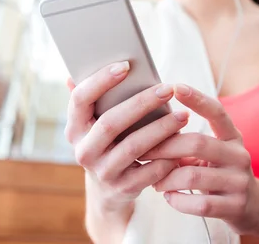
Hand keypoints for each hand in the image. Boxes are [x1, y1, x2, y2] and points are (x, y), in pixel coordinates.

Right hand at [64, 62, 188, 208]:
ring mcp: (102, 172)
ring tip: (183, 115)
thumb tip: (78, 71)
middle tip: (168, 89)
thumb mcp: (94, 124)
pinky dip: (167, 157)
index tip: (126, 66)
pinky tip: (181, 143)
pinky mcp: (123, 188)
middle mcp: (84, 151)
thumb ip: (91, 99)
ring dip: (161, 129)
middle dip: (142, 103)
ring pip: (133, 147)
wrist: (108, 191)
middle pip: (111, 123)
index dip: (100, 81)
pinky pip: (149, 171)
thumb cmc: (107, 144)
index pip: (80, 99)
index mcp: (74, 128)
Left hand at [140, 84, 258, 234]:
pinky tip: (169, 196)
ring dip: (167, 178)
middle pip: (197, 143)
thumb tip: (150, 129)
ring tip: (156, 180)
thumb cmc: (221, 172)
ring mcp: (239, 181)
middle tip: (144, 152)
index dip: (197, 99)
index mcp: (232, 136)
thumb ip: (188, 142)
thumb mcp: (212, 153)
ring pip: (193, 176)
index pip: (217, 111)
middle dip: (165, 147)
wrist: (253, 205)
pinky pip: (198, 204)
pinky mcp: (235, 206)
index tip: (175, 87)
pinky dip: (177, 200)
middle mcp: (239, 155)